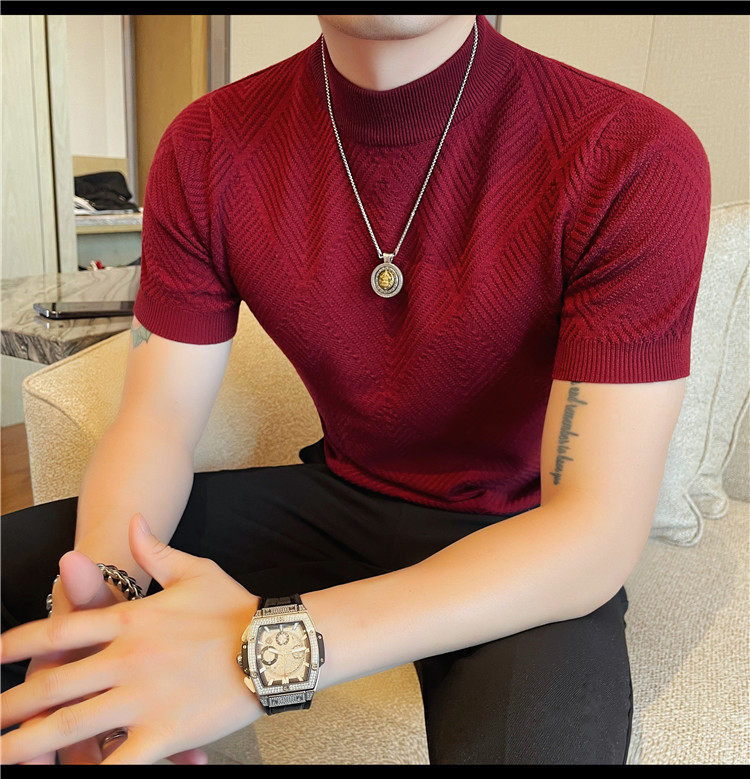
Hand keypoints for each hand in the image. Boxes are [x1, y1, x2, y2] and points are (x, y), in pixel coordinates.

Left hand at [0, 513, 261, 764]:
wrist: (275, 642)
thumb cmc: (235, 607)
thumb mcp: (194, 570)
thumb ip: (155, 550)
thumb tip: (133, 521)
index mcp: (132, 620)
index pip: (60, 630)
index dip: (17, 643)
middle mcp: (128, 658)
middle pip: (52, 685)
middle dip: (10, 706)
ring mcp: (143, 698)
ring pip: (69, 727)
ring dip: (26, 745)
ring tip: (1, 755)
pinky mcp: (165, 733)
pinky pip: (117, 763)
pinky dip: (91, 773)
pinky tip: (70, 778)